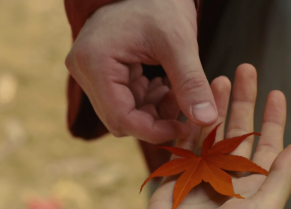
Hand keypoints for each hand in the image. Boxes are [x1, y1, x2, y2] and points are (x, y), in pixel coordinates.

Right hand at [65, 0, 217, 142]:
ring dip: (153, 109)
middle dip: (155, 119)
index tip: (185, 128)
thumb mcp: (178, 42)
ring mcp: (88, 71)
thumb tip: (207, 121)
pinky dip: (146, 99)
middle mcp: (84, 70)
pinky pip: (123, 99)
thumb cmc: (158, 3)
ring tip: (176, 90)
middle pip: (120, 119)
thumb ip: (191, 83)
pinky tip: (164, 84)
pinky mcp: (98, 71)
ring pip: (123, 112)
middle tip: (184, 105)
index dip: (155, 130)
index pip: (121, 118)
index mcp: (95, 62)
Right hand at [149, 64, 290, 208]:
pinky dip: (187, 122)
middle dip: (242, 101)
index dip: (273, 119)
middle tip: (244, 70)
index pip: (267, 146)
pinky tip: (191, 103)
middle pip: (238, 131)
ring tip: (217, 78)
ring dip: (214, 105)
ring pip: (210, 132)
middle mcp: (228, 176)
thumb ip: (280, 179)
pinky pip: (183, 143)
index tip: (276, 93)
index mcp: (253, 186)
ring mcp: (202, 174)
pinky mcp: (177, 175)